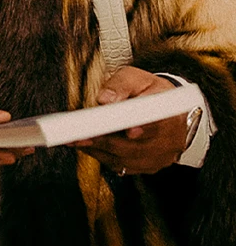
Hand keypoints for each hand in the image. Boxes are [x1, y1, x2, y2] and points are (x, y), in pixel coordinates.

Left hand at [72, 67, 188, 174]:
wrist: (169, 108)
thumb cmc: (150, 91)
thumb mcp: (137, 78)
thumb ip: (120, 85)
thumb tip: (105, 99)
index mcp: (168, 114)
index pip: (154, 125)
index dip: (139, 129)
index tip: (125, 130)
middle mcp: (168, 140)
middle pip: (135, 146)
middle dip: (105, 140)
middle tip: (80, 134)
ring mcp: (160, 157)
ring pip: (127, 159)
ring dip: (99, 150)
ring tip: (76, 140)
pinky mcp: (149, 167)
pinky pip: (124, 167)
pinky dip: (104, 157)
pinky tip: (89, 146)